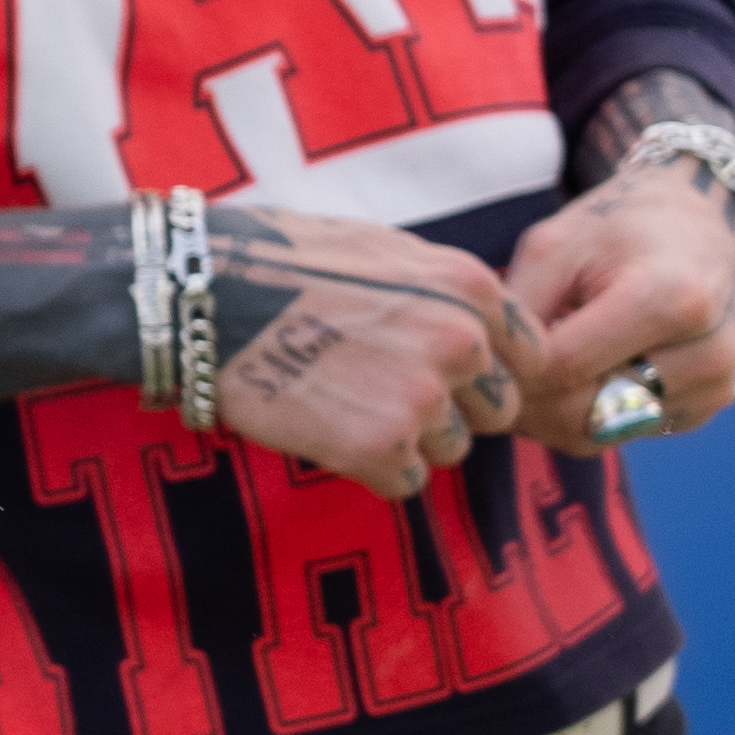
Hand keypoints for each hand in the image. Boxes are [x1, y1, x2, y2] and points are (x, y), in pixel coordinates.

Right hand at [209, 204, 543, 502]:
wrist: (205, 295)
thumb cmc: (284, 262)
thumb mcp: (386, 250)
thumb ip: (445, 292)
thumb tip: (482, 333)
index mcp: (470, 286)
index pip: (529, 354)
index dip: (488, 369)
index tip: (449, 374)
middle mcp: (460, 341)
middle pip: (498, 410)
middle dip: (455, 410)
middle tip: (387, 392)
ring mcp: (422, 398)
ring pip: (451, 449)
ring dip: (410, 440)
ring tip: (347, 402)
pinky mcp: (379, 448)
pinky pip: (406, 483)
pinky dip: (372, 469)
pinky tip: (329, 429)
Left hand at [502, 150, 734, 449]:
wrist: (706, 222)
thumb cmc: (622, 226)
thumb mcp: (557, 244)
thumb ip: (519, 307)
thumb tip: (487, 370)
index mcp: (670, 300)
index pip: (565, 367)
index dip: (512, 370)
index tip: (482, 358)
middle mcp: (704, 354)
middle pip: (583, 414)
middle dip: (526, 402)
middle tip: (494, 378)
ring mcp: (712, 388)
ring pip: (598, 434)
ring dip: (550, 415)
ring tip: (531, 373)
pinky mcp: (706, 407)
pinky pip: (621, 433)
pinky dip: (585, 414)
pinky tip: (573, 378)